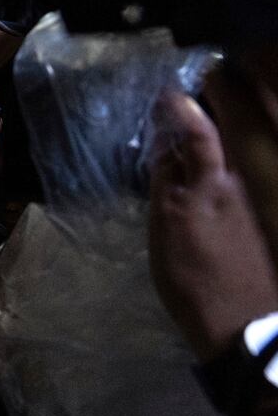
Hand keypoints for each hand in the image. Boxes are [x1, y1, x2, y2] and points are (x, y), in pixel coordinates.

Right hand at [148, 90, 277, 360]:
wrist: (238, 325)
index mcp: (215, 182)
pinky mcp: (250, 220)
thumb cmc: (194, 277)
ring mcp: (247, 202)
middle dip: (208, 112)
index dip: (181, 107)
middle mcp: (237, 185)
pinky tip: (199, 169)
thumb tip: (165, 140)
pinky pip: (232, 177)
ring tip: (187, 126)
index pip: (198, 131)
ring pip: (229, 157)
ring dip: (211, 137)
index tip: (165, 90)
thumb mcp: (167, 225)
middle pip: (224, 136)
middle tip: (184, 95)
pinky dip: (215, 163)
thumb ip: (167, 179)